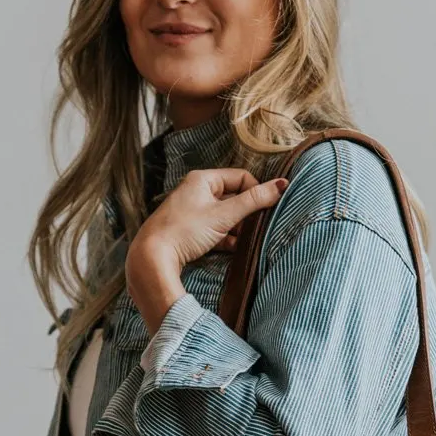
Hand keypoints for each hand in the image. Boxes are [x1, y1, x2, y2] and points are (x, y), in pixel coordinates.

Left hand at [126, 168, 287, 333]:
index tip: (266, 209)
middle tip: (257, 226)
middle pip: (233, 197)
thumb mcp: (224, 215)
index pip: (240, 177)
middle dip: (247, 213)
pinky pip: (215, 229)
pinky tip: (233, 248)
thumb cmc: (185, 231)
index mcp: (202, 179)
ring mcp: (192, 211)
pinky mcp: (189, 230)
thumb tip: (282, 185)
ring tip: (245, 240)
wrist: (152, 258)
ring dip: (238, 227)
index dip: (256, 191)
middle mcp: (195, 191)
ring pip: (225, 215)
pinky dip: (226, 238)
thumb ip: (254, 201)